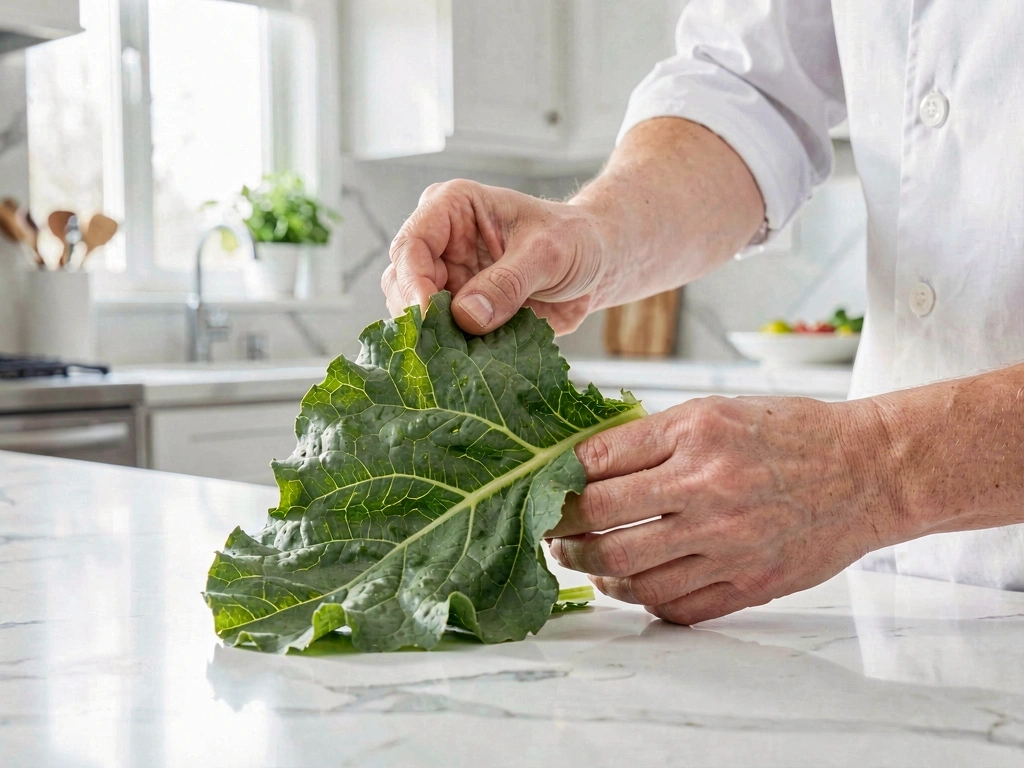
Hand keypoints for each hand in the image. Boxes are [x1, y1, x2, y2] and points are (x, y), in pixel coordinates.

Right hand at [382, 179, 611, 334]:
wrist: (596, 264)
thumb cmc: (574, 240)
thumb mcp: (547, 253)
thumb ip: (508, 282)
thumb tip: (466, 316)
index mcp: (452, 208)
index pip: (412, 245)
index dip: (413, 282)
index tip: (428, 315)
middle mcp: (441, 243)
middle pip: (402, 283)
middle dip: (418, 316)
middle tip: (440, 345)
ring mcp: (448, 279)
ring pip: (415, 314)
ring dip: (434, 338)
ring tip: (458, 356)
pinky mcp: (460, 311)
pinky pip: (442, 336)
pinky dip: (451, 351)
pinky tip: (468, 362)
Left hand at [547, 395, 899, 623]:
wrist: (868, 471)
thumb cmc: (791, 433)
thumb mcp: (718, 411)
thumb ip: (654, 438)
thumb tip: (588, 463)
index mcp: (695, 435)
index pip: (598, 463)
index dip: (558, 480)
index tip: (542, 489)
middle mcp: (708, 489)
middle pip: (603, 524)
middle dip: (561, 532)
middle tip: (548, 534)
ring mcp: (728, 543)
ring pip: (632, 574)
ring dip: (594, 574)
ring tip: (582, 564)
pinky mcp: (748, 582)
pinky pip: (676, 606)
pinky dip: (641, 600)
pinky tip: (631, 587)